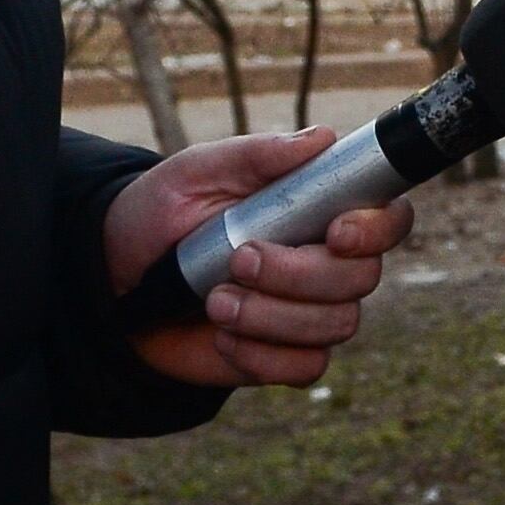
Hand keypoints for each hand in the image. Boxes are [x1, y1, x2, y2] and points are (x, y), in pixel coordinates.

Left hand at [100, 128, 411, 391]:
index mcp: (320, 207)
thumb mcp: (197, 171)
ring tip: (215, 300)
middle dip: (298, 273)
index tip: (335, 233)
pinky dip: (263, 356)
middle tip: (238, 260)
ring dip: (272, 315)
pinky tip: (223, 336)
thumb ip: (257, 155)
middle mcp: (328, 260)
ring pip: (336, 324)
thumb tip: (320, 138)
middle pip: (362, 277)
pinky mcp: (286, 355)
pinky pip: (306, 366)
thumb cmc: (162, 214)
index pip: (388, 217)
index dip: (376, 228)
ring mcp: (311, 312)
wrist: (117, 281)